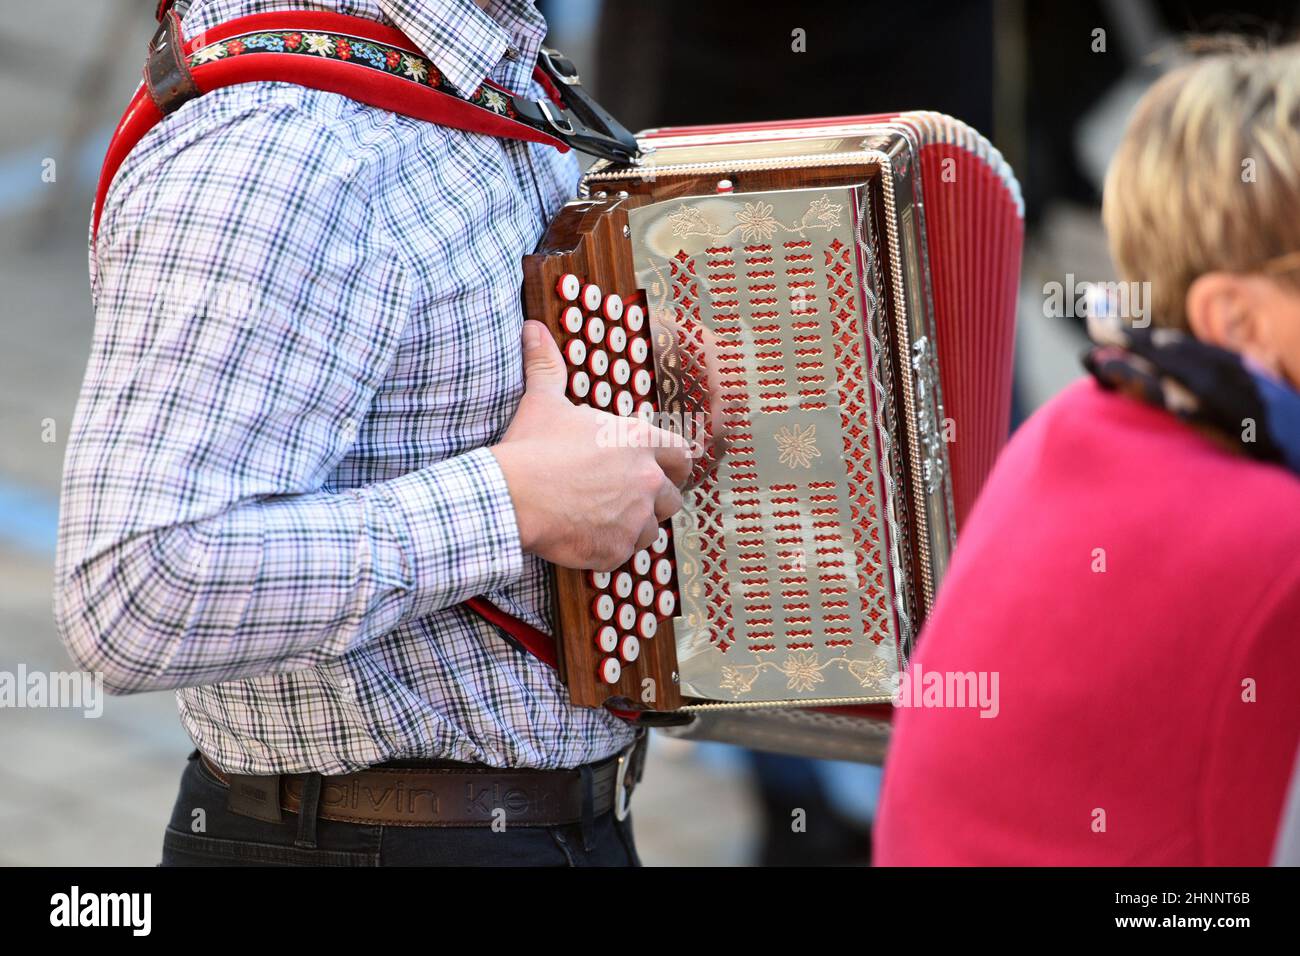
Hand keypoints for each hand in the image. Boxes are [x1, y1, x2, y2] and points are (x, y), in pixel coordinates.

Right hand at [491, 320, 690, 570]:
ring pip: (652, 529)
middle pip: (672, 497)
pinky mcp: (619, 548)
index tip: (663, 470)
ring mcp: (636, 516)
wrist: (513, 496)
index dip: (674, 464)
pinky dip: (610, 548)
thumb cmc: (532, 447)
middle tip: (628, 499)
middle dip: (654, 500)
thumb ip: (547, 365)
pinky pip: (625, 553)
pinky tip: (585, 538)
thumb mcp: (544, 401)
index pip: (682, 454)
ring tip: (602, 520)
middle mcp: (647, 478)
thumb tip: (532, 329)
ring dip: (633, 527)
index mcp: (639, 440)